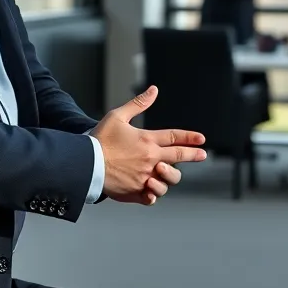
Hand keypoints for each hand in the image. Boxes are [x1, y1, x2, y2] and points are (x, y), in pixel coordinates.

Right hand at [89, 86, 206, 205]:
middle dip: (193, 155)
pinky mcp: (135, 191)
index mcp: (147, 140)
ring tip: (168, 173)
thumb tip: (154, 90)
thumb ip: (138, 104)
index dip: (190, 137)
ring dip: (171, 176)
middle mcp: (150, 159)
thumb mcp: (118, 116)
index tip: (201, 139)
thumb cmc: (100, 139)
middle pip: (178, 157)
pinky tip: (153, 191)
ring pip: (168, 180)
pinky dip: (154, 194)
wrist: (85, 163)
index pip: (174, 137)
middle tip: (202, 155)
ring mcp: (144, 177)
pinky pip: (151, 196)